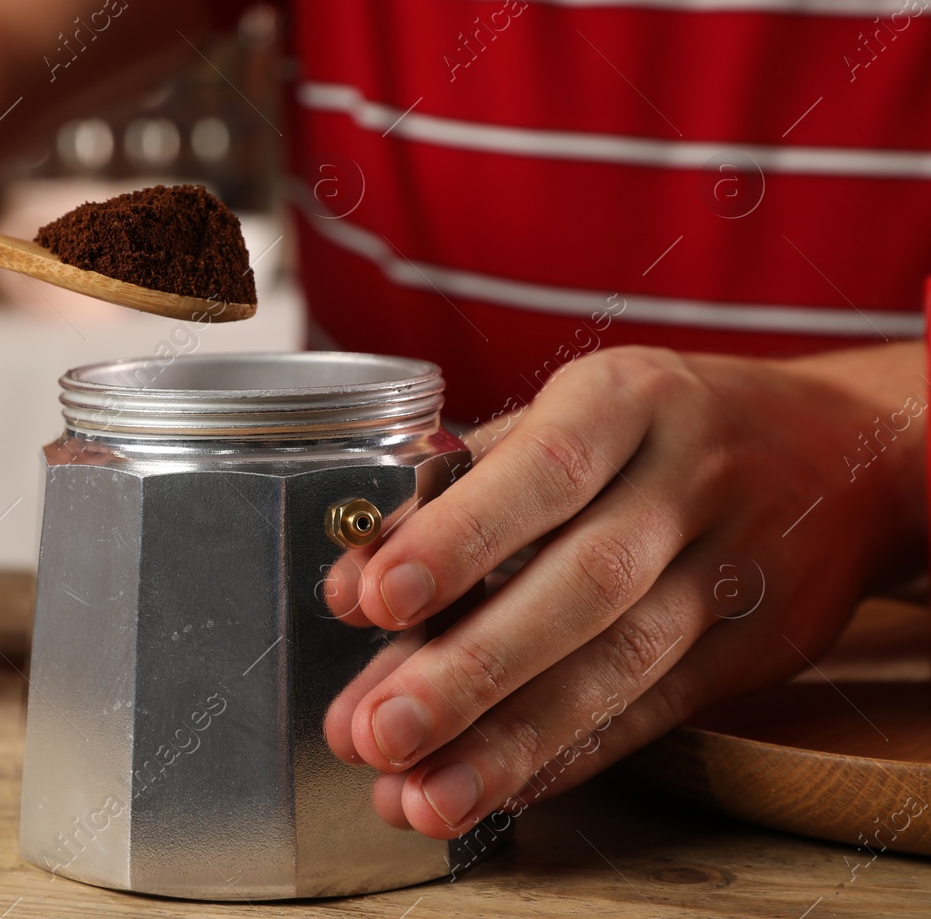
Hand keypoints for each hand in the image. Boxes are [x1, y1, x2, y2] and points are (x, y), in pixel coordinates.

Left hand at [322, 344, 925, 838]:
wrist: (840, 452)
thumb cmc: (656, 428)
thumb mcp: (568, 415)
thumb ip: (456, 491)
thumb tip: (354, 583)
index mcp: (626, 399)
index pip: (542, 472)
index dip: (457, 539)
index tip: (376, 599)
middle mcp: (688, 481)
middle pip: (583, 586)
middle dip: (472, 667)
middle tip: (380, 729)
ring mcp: (734, 570)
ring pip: (621, 666)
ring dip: (511, 741)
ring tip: (422, 795)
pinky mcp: (757, 648)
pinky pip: (655, 711)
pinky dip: (570, 756)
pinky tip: (497, 789)